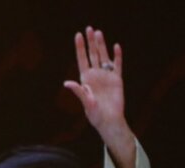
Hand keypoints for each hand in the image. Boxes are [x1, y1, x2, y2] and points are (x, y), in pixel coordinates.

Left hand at [64, 26, 135, 167]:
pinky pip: (117, 65)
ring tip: (99, 32)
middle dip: (91, 42)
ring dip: (102, 45)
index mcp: (85, 79)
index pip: (82, 59)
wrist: (110, 121)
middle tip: (89, 28)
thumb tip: (66, 83)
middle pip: (92, 55)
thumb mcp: (86, 103)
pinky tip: (116, 47)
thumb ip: (79, 91)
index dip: (79, 47)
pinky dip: (116, 56)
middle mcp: (95, 75)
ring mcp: (106, 76)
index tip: (78, 35)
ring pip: (104, 57)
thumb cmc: (95, 115)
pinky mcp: (117, 80)